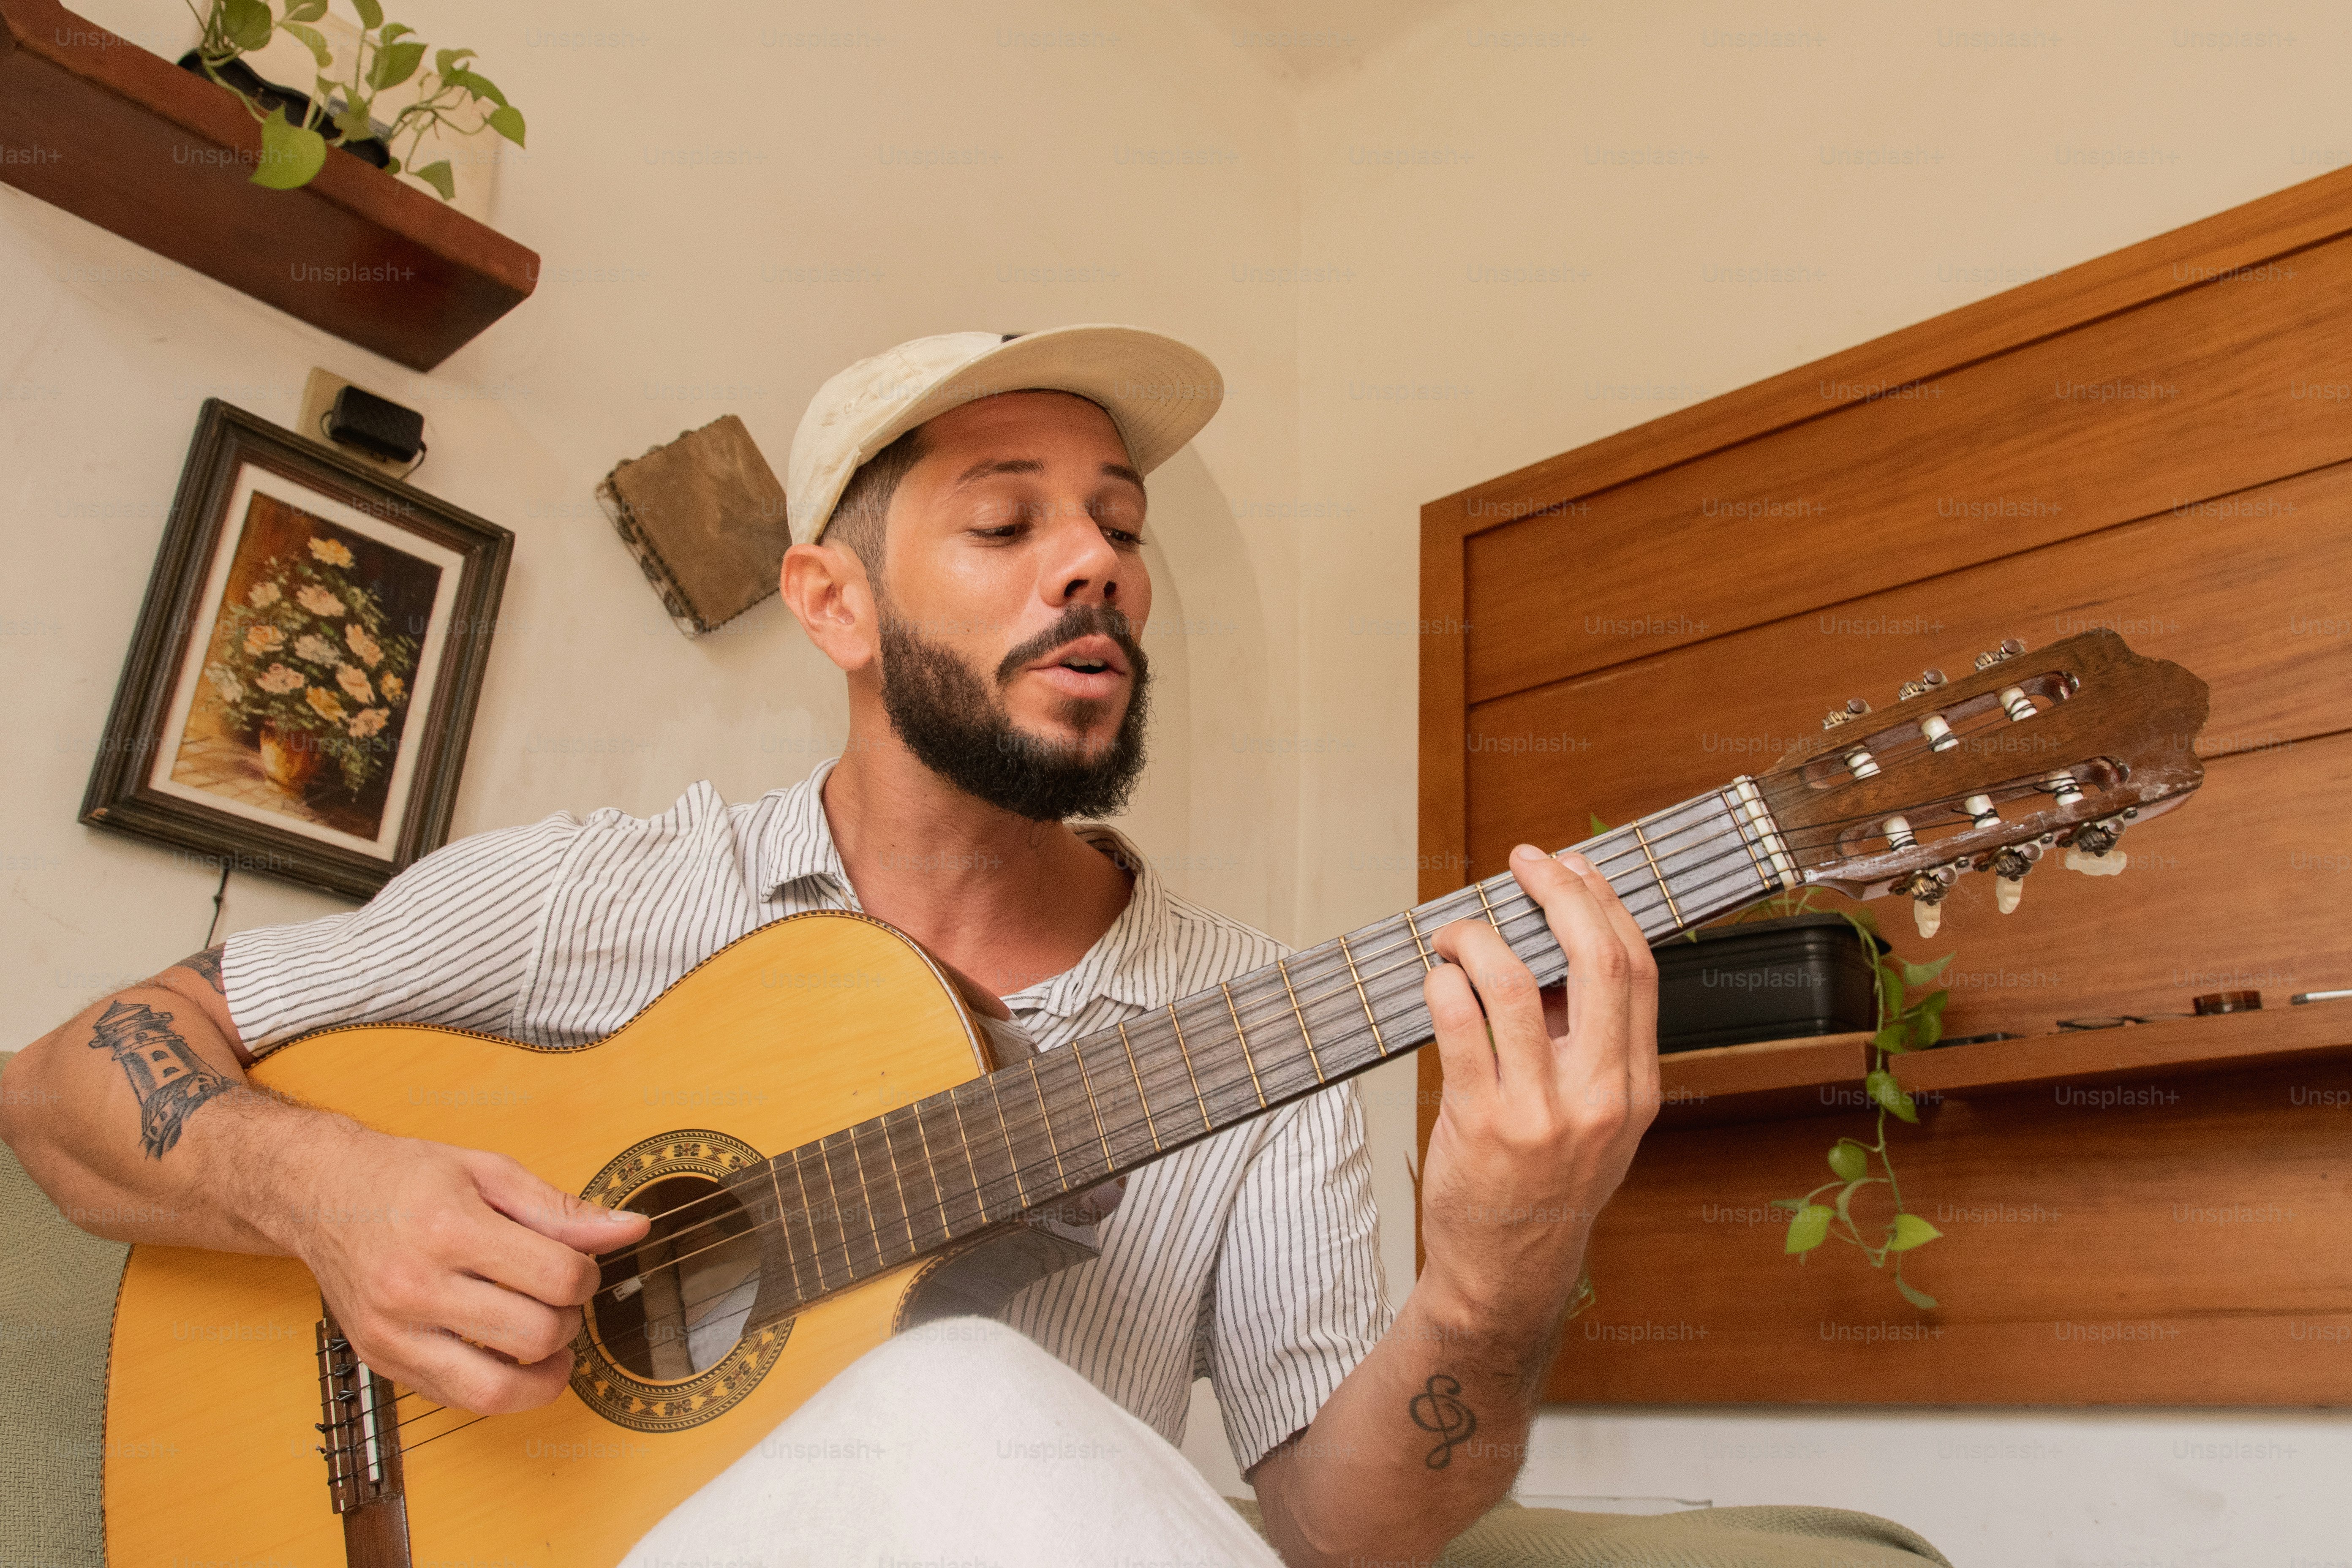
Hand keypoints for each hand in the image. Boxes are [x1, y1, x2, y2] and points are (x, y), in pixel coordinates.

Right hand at [275, 1126, 650, 1414]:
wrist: (321, 1194)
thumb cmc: (406, 1177)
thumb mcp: (490, 1172)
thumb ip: (562, 1210)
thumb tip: (632, 1230)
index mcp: (448, 1229)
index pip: (555, 1277)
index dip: (587, 1277)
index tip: (579, 1267)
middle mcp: (414, 1286)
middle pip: (535, 1334)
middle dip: (569, 1321)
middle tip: (563, 1300)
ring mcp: (393, 1332)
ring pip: (496, 1389)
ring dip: (544, 1373)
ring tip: (550, 1342)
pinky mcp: (381, 1361)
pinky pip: (458, 1399)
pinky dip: (499, 1387)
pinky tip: (507, 1354)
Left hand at [1417, 844, 1659, 1336]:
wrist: (1509, 1271)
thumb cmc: (1546, 1182)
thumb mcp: (1596, 1117)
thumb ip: (1587, 1041)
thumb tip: (1552, 944)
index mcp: (1636, 1086)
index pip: (1639, 968)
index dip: (1604, 902)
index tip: (1572, 866)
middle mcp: (1599, 1096)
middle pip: (1596, 960)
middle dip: (1558, 893)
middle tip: (1523, 863)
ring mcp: (1540, 1113)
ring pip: (1513, 982)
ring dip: (1477, 937)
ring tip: (1454, 933)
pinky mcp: (1480, 1125)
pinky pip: (1458, 1025)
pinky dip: (1441, 984)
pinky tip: (1434, 978)